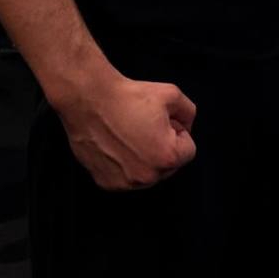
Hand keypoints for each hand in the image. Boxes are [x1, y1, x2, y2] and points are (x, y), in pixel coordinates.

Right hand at [58, 74, 196, 190]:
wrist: (90, 100)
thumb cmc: (128, 97)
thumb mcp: (172, 94)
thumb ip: (188, 112)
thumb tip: (187, 125)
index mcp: (167, 157)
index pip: (188, 150)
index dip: (179, 131)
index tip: (163, 121)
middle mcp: (147, 177)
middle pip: (168, 165)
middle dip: (164, 146)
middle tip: (147, 126)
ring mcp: (125, 183)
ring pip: (147, 173)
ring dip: (145, 158)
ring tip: (130, 134)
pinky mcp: (106, 183)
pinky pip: (126, 177)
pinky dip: (125, 164)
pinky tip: (117, 144)